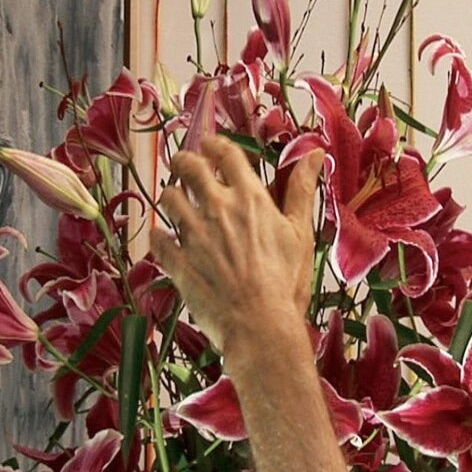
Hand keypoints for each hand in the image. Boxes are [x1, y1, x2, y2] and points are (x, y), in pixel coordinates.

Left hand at [150, 135, 324, 353]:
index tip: (210, 146)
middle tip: (184, 166)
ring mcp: (193, 234)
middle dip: (184, 161)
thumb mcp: (300, 233)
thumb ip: (302, 190)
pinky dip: (160, 236)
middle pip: (188, 166)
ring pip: (169, 198)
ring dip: (172, 196)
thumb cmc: (286, 284)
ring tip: (177, 203)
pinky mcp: (177, 261)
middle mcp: (217, 208)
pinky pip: (157, 238)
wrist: (260, 326)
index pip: (225, 153)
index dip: (214, 144)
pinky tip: (165, 239)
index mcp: (249, 198)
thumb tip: (315, 153)